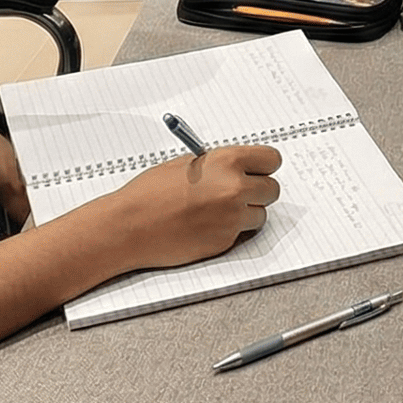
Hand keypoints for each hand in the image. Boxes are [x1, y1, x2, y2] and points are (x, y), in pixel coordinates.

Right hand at [110, 144, 282, 266]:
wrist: (129, 226)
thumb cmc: (150, 193)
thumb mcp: (187, 164)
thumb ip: (219, 164)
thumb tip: (239, 168)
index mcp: (228, 162)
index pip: (271, 159)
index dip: (264, 166)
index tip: (259, 170)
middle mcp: (235, 189)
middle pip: (272, 189)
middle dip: (258, 191)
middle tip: (240, 192)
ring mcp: (231, 218)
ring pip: (260, 215)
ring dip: (246, 213)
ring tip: (218, 210)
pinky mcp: (225, 242)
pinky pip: (241, 234)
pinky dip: (229, 230)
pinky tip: (206, 225)